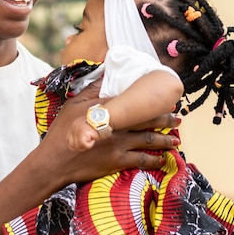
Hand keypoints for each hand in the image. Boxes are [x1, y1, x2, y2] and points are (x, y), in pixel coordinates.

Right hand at [39, 94, 180, 185]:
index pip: (134, 102)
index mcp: (108, 110)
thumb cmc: (61, 132)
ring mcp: (119, 145)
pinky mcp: (117, 162)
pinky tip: (163, 159)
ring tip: (176, 139)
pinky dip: (155, 160)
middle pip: (147, 120)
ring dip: (165, 139)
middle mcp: (117, 126)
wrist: (54, 161)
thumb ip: (92, 90)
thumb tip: (105, 72)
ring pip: (149, 140)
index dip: (151, 101)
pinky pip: (142, 160)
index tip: (164, 98)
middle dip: (165, 119)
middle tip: (178, 118)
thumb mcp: (73, 105)